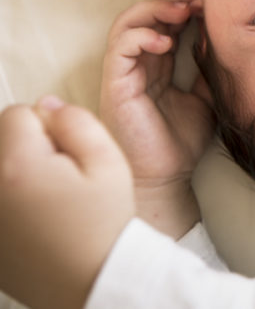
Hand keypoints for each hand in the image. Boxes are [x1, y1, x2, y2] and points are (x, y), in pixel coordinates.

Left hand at [0, 97, 133, 308]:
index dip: (50, 127)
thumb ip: (78, 122)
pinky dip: (14, 202)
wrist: (95, 282)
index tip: (69, 154)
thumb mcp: (109, 162)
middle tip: (61, 176)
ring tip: (48, 199)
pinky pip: (2, 201)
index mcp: (17, 166)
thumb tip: (50, 106)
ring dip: (18, 174)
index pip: (18, 113)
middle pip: (1, 140)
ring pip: (1, 170)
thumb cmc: (104, 225)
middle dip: (28, 148)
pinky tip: (38, 220)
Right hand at [100, 0, 213, 238]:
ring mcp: (124, 72)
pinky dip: (141, 36)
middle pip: (147, 13)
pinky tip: (166, 41)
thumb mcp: (207, 95)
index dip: (186, 3)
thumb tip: (225, 36)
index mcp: (158, 62)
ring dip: (155, 9)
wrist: (166, 177)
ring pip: (128, 23)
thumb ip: (210, 66)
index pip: (166, 19)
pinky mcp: (115, 85)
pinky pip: (119, 48)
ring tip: (184, 11)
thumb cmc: (182, 139)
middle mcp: (139, 62)